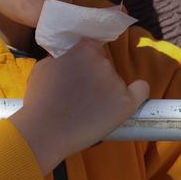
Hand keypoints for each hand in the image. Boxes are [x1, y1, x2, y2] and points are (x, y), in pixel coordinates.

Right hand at [9, 42, 149, 172]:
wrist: (45, 132)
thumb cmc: (39, 100)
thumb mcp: (43, 67)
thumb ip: (61, 58)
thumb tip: (68, 57)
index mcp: (84, 49)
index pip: (92, 48)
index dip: (85, 60)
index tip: (80, 72)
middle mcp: (103, 62)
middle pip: (104, 64)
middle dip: (94, 75)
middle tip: (80, 93)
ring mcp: (116, 82)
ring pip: (115, 81)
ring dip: (105, 90)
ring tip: (89, 108)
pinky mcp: (126, 103)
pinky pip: (141, 91)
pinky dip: (137, 92)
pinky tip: (129, 97)